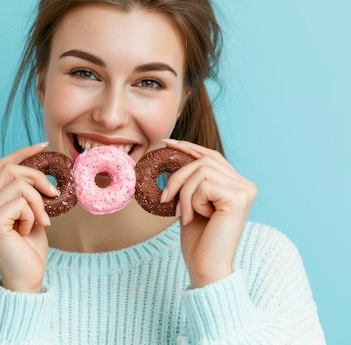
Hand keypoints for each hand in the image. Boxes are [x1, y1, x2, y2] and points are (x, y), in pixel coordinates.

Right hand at [0, 142, 56, 292]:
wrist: (26, 278)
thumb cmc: (29, 248)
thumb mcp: (31, 212)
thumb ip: (28, 192)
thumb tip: (42, 166)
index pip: (2, 165)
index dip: (23, 153)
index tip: (44, 147)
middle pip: (11, 169)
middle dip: (38, 177)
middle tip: (53, 195)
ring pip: (18, 184)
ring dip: (38, 201)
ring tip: (41, 220)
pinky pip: (21, 202)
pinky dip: (33, 214)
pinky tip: (28, 231)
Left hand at [160, 139, 256, 287]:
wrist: (206, 267)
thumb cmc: (198, 239)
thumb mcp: (191, 202)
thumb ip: (190, 181)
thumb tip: (173, 153)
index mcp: (236, 183)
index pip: (211, 156)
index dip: (189, 147)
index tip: (167, 143)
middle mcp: (245, 184)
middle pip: (203, 161)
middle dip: (178, 177)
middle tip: (166, 200)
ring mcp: (244, 190)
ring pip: (201, 171)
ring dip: (184, 193)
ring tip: (185, 215)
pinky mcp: (239, 197)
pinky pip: (203, 185)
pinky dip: (192, 201)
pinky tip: (199, 218)